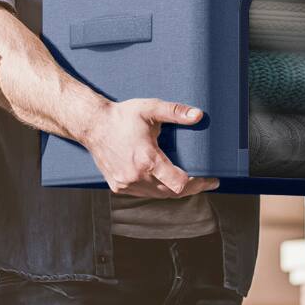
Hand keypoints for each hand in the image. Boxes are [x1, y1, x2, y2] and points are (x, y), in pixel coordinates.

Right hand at [83, 97, 216, 198]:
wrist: (92, 125)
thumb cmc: (122, 116)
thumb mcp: (150, 108)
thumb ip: (175, 112)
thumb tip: (198, 115)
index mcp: (147, 159)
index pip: (179, 183)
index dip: (198, 184)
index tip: (212, 180)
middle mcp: (136, 176)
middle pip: (172, 193)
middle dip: (192, 189)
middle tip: (206, 182)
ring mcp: (126, 183)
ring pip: (158, 196)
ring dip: (174, 191)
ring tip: (190, 183)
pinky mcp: (118, 186)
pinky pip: (144, 193)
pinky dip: (157, 190)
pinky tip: (165, 182)